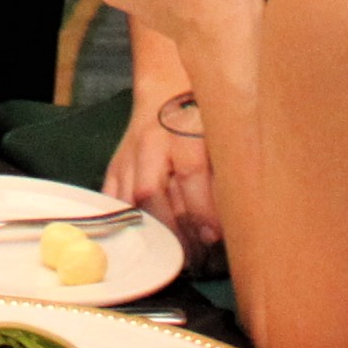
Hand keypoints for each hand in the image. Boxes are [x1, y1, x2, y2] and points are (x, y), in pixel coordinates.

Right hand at [106, 77, 223, 253]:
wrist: (167, 88)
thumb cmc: (203, 116)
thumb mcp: (221, 135)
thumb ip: (224, 173)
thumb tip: (234, 216)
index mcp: (182, 129)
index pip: (190, 173)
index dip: (202, 210)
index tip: (214, 237)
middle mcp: (149, 143)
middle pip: (150, 192)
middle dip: (171, 231)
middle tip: (193, 259)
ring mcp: (127, 155)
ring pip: (129, 200)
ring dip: (150, 234)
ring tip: (173, 257)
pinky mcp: (115, 166)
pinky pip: (113, 200)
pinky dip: (126, 224)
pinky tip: (143, 243)